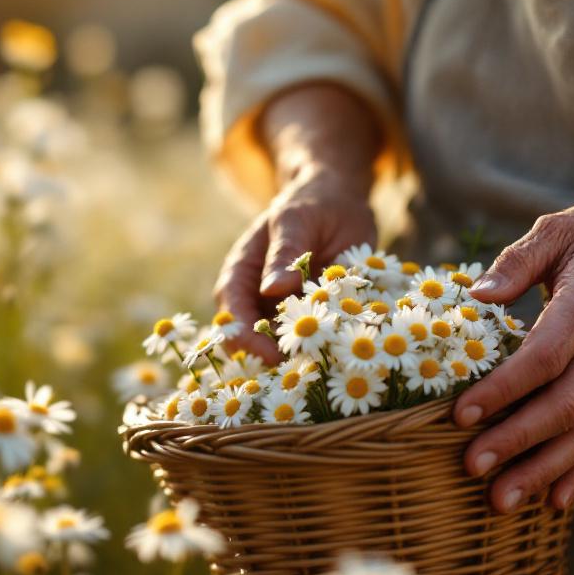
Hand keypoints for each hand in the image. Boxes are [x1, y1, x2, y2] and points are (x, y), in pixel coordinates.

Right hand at [215, 167, 375, 363]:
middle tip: (301, 372)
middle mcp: (256, 294)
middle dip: (269, 359)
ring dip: (296, 360)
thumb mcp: (299, 218)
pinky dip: (321, 352)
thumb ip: (287, 251)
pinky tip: (340, 359)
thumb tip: (272, 289)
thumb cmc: (314, 204)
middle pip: (249, 338)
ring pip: (278, 346)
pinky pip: (310, 342)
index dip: (246, 337)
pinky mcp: (310, 317)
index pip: (232, 310)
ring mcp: (282, 309)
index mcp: (243, 269)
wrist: (340, 202)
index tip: (272, 355)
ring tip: (325, 369)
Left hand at [453, 194, 573, 512]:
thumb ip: (517, 262)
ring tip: (501, 501)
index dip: (503, 390)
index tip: (461, 414)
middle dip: (516, 441)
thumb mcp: (559, 230)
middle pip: (562, 407)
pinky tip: (552, 502)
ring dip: (542, 470)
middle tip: (472, 466)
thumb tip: (477, 295)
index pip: (543, 359)